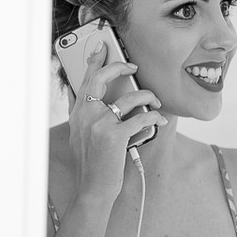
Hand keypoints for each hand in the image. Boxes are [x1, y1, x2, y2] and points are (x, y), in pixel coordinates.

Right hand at [68, 44, 166, 202]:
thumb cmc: (91, 163)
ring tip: (154, 100)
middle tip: (133, 66)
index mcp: (78, 113)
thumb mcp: (80, 135)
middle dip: (119, 67)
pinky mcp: (115, 136)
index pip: (85, 80)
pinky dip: (154, 118)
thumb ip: (85, 115)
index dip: (94, 61)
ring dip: (147, 96)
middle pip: (101, 78)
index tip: (102, 46)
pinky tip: (159, 121)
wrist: (92, 189)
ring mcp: (99, 124)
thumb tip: (92, 96)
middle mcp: (85, 115)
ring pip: (129, 98)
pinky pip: (141, 118)